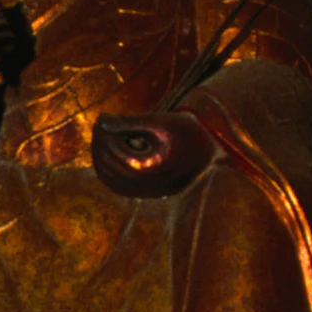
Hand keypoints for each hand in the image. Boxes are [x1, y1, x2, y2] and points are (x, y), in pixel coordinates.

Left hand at [92, 111, 215, 197]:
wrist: (209, 148)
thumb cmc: (186, 130)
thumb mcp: (159, 121)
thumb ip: (129, 122)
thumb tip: (101, 122)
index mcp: (154, 168)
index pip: (117, 153)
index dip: (105, 134)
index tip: (102, 117)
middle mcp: (151, 186)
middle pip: (111, 167)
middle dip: (101, 144)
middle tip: (101, 124)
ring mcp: (149, 193)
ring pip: (111, 180)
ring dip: (102, 157)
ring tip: (104, 135)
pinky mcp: (148, 194)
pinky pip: (119, 187)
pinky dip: (109, 170)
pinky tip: (108, 151)